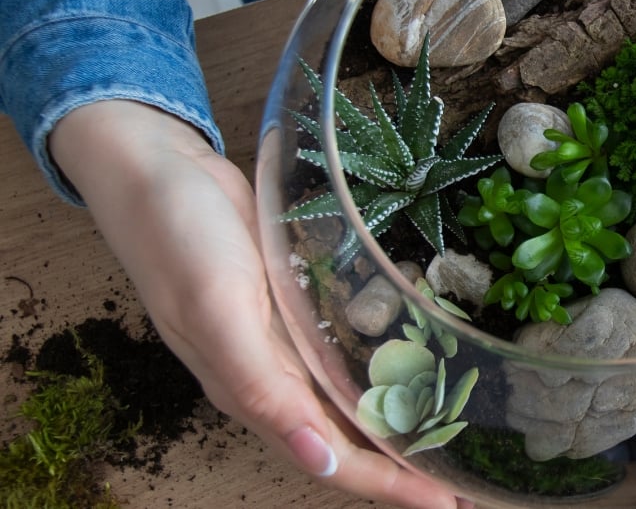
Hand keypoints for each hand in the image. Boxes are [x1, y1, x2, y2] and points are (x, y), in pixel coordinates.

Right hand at [49, 100, 467, 507]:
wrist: (156, 169)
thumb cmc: (179, 239)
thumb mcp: (218, 312)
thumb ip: (260, 389)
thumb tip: (316, 462)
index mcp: (256, 391)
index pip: (335, 459)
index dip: (390, 485)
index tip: (449, 504)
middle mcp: (276, 377)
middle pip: (351, 439)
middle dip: (407, 466)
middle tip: (470, 481)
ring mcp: (287, 341)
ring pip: (352, 400)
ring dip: (400, 422)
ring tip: (457, 433)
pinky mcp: (296, 305)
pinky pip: (347, 351)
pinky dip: (383, 368)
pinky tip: (419, 365)